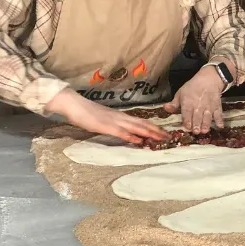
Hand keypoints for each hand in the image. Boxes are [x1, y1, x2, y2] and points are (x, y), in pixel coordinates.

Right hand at [45, 90, 167, 144]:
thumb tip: (126, 132)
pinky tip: (139, 140)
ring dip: (149, 133)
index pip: (141, 122)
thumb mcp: (104, 119)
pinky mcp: (105, 126)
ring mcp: (114, 121)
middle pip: (143, 124)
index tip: (165, 133)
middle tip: (170, 137)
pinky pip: (121, 132)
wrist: (74, 104)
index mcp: (121, 116)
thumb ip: (116, 125)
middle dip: (157, 131)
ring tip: (161, 138)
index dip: (154, 127)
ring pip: (135, 127)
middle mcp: (120, 118)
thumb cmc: (87, 113)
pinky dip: (131, 136)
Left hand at [164, 64, 224, 133]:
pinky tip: (220, 126)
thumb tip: (165, 108)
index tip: (187, 127)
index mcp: (188, 103)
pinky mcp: (217, 107)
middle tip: (196, 132)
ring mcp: (208, 107)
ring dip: (206, 124)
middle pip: (197, 117)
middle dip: (196, 125)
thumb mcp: (180, 93)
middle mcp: (198, 106)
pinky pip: (219, 114)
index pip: (187, 113)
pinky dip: (220, 120)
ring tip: (205, 131)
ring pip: (207, 117)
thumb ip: (174, 103)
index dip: (187, 120)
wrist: (208, 79)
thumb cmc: (192, 87)